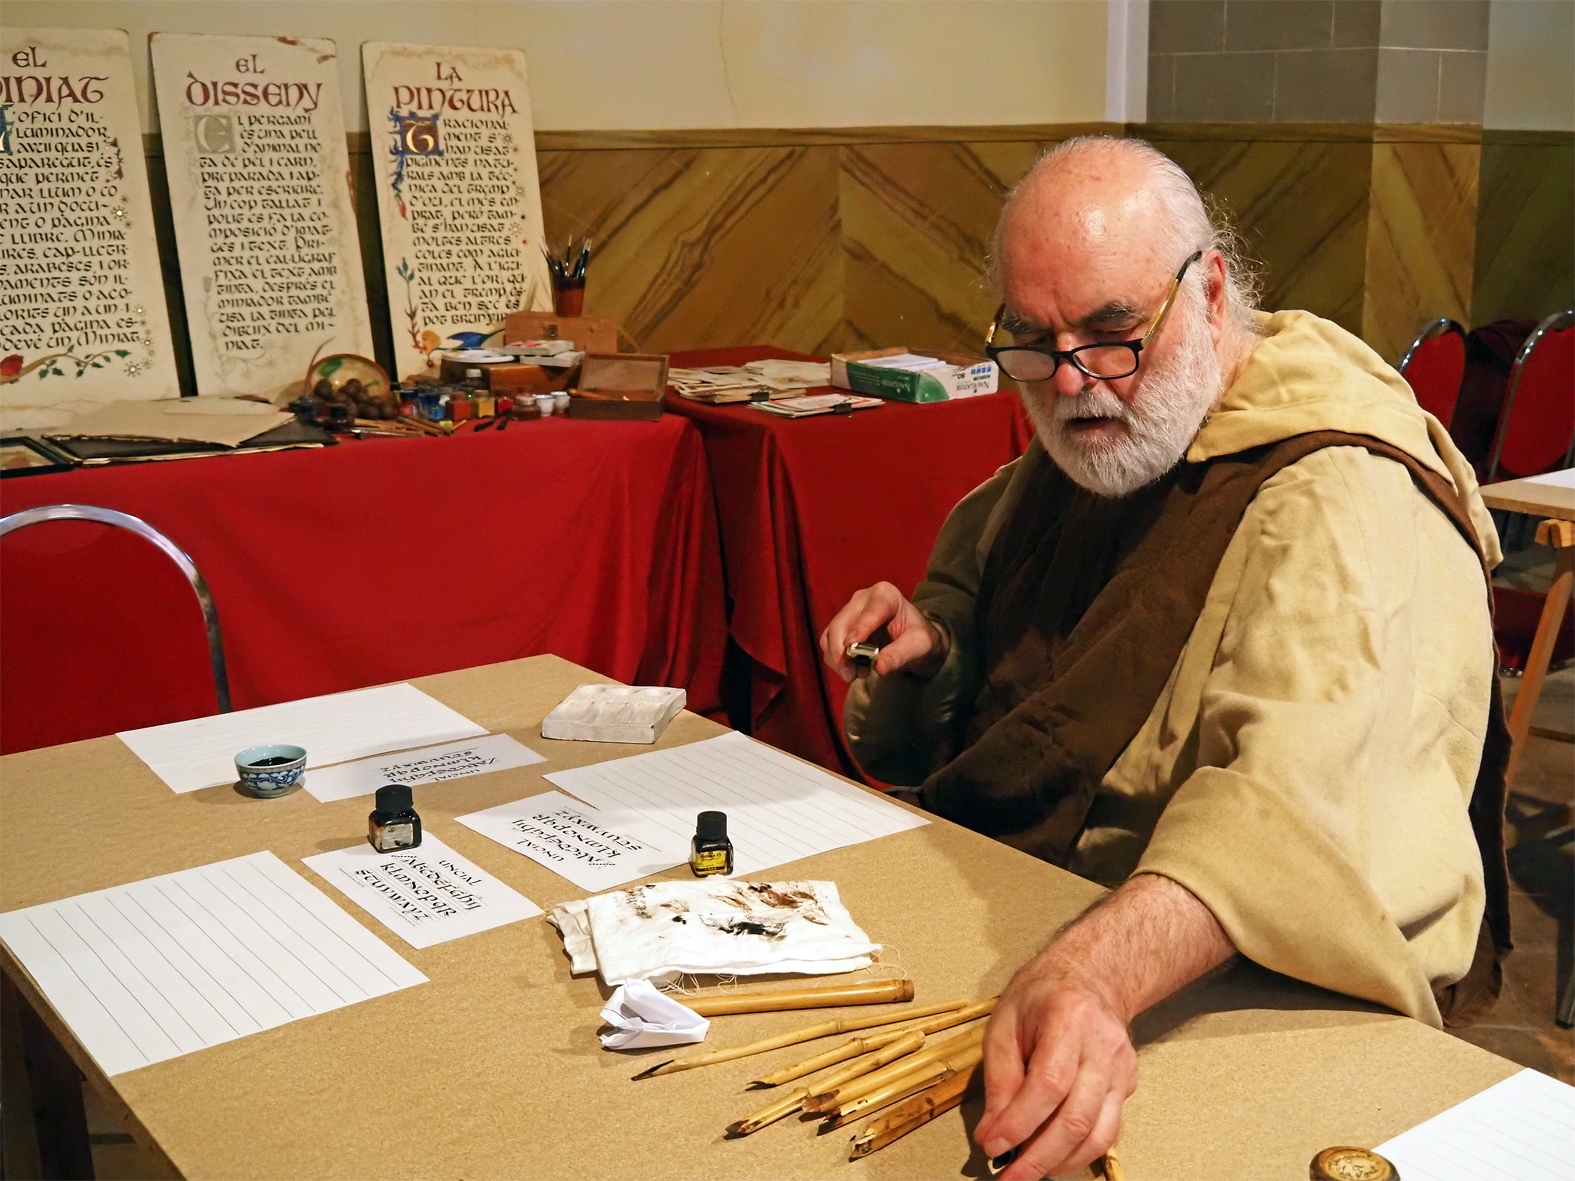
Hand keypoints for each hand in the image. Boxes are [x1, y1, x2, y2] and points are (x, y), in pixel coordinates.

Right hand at [819, 581, 946, 683]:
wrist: (914, 641)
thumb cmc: (920, 638)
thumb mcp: (919, 646)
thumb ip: (901, 654)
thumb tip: (879, 667)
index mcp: (886, 595)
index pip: (871, 612)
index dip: (859, 628)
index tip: (850, 646)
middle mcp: (862, 598)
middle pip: (841, 624)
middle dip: (841, 652)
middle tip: (850, 676)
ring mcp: (849, 611)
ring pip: (830, 635)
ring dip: (838, 659)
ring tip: (857, 674)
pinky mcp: (841, 626)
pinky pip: (829, 644)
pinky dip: (836, 660)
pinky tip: (854, 670)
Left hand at [973, 875, 1234, 1178]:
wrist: (1090, 977)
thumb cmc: (1043, 996)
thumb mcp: (1005, 1022)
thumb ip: (999, 1077)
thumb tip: (993, 1131)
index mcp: (1068, 1019)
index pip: (1048, 1084)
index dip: (1019, 1122)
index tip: (993, 1145)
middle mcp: (1102, 1046)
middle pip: (1076, 1117)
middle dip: (1039, 1157)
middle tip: (1009, 1176)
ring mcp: (1121, 1069)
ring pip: (1097, 1133)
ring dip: (1059, 1163)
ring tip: (1027, 1173)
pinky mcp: (1127, 1087)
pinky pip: (1107, 1132)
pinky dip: (1078, 1154)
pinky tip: (1053, 1159)